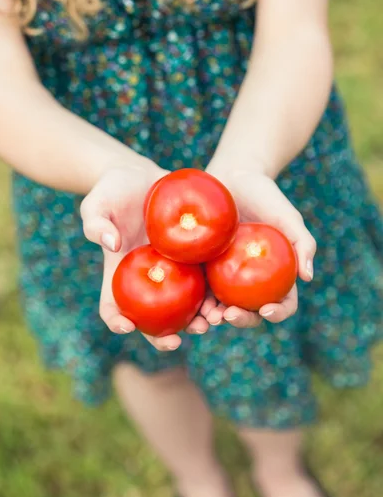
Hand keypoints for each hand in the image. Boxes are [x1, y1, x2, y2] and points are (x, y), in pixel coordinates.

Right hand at [80, 164, 210, 350]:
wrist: (143, 175)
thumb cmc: (113, 189)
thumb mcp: (97, 202)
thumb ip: (96, 222)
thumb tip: (112, 243)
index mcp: (120, 273)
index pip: (112, 306)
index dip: (116, 321)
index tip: (126, 326)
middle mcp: (147, 279)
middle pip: (152, 318)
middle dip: (163, 336)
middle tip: (176, 341)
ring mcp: (171, 270)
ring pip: (184, 306)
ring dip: (196, 320)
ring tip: (210, 322)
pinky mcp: (193, 257)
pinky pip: (205, 279)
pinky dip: (215, 293)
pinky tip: (227, 297)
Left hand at [203, 165, 315, 327]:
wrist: (232, 175)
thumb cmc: (265, 194)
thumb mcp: (287, 216)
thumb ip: (302, 243)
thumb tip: (307, 277)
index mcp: (276, 274)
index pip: (283, 302)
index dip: (277, 312)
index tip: (266, 310)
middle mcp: (251, 280)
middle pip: (250, 311)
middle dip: (242, 320)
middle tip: (229, 315)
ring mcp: (225, 275)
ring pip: (221, 306)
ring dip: (215, 317)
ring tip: (208, 316)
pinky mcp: (202, 266)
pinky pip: (198, 287)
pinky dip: (195, 299)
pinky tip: (189, 301)